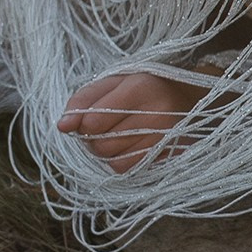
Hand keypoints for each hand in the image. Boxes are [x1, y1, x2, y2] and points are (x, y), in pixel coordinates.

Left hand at [54, 71, 206, 173]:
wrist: (190, 97)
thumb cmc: (144, 87)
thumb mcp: (113, 82)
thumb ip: (83, 100)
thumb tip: (62, 126)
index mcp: (140, 87)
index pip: (93, 121)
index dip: (83, 123)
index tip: (91, 116)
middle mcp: (157, 112)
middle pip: (101, 144)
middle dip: (93, 139)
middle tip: (105, 126)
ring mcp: (166, 137)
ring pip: (113, 160)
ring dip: (107, 152)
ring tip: (119, 134)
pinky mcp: (170, 155)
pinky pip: (128, 168)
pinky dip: (121, 161)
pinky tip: (130, 146)